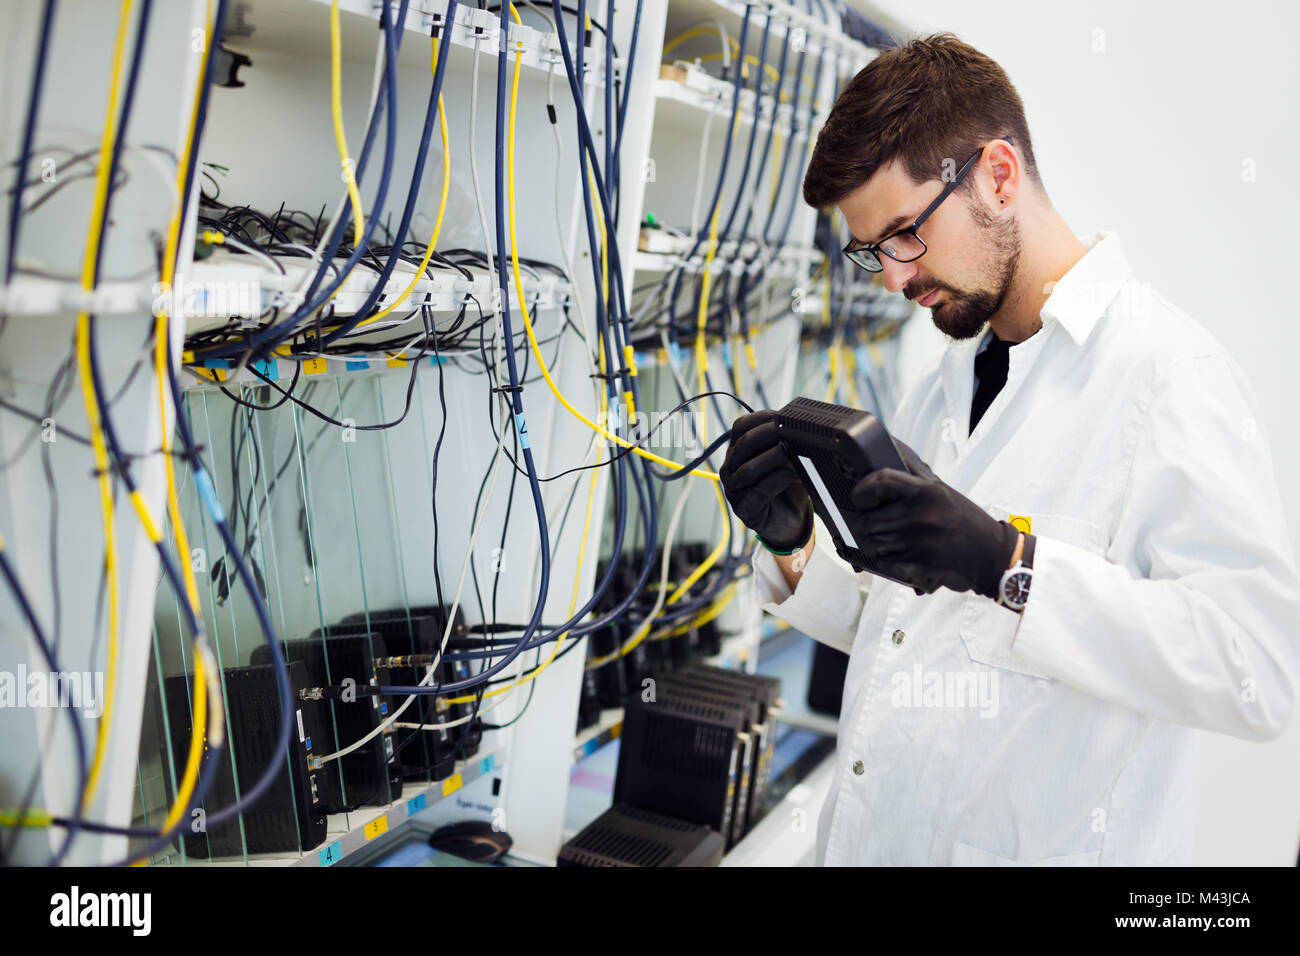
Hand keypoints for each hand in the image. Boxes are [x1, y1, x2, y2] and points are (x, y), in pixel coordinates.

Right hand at [719, 410, 812, 552]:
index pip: (741, 427)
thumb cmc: (788, 486)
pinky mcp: (744, 509)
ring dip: (772, 459)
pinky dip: (773, 481)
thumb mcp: (789, 458)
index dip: (760, 419)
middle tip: (791, 433)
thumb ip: (789, 442)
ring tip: (792, 456)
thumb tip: (803, 428)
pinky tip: (788, 474)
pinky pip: (756, 493)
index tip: (782, 416)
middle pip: (743, 445)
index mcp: (738, 451)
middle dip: (769, 436)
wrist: (792, 520)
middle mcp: (731, 468)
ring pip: (747, 470)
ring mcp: (735, 490)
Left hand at [845, 437, 1020, 598]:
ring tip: (886, 538)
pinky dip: (885, 560)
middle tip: (871, 522)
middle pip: (868, 519)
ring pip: (873, 543)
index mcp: (925, 492)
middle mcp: (920, 515)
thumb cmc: (963, 518)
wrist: (991, 552)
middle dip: (865, 523)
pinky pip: (885, 563)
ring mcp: (918, 542)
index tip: (860, 497)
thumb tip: (890, 445)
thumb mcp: (940, 488)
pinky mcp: (920, 565)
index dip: (862, 490)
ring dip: (874, 543)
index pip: (880, 482)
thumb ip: (913, 469)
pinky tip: (895, 554)